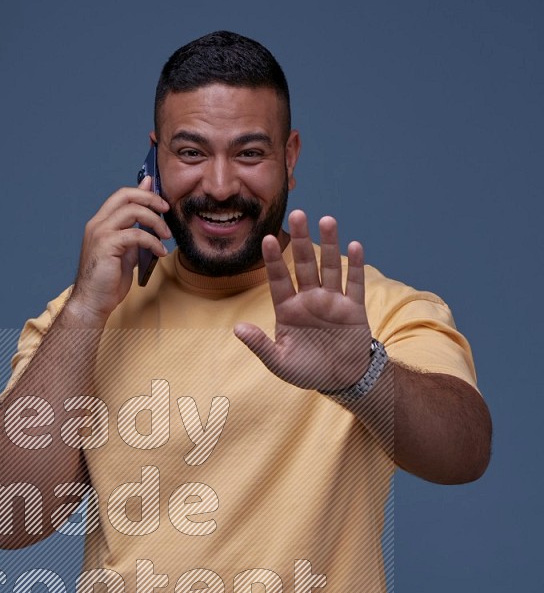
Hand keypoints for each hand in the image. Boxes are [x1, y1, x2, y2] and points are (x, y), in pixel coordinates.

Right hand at [66, 177, 170, 324]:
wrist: (93, 302)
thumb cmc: (107, 281)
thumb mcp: (126, 252)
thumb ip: (135, 233)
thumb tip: (148, 219)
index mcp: (100, 223)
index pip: (122, 195)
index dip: (143, 191)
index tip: (161, 199)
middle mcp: (98, 224)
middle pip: (126, 195)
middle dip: (150, 198)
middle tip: (166, 210)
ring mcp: (100, 233)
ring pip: (133, 211)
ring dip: (155, 221)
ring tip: (166, 236)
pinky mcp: (106, 245)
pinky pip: (136, 234)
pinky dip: (153, 241)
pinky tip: (160, 252)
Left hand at [234, 210, 372, 391]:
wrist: (341, 379)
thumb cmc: (307, 370)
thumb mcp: (279, 363)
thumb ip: (260, 346)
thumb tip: (237, 329)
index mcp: (288, 310)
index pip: (278, 279)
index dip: (274, 260)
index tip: (268, 238)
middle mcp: (309, 299)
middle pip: (305, 264)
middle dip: (302, 240)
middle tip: (298, 213)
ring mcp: (332, 301)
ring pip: (330, 267)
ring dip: (329, 245)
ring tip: (327, 220)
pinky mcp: (353, 308)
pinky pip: (354, 283)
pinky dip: (356, 266)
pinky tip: (354, 246)